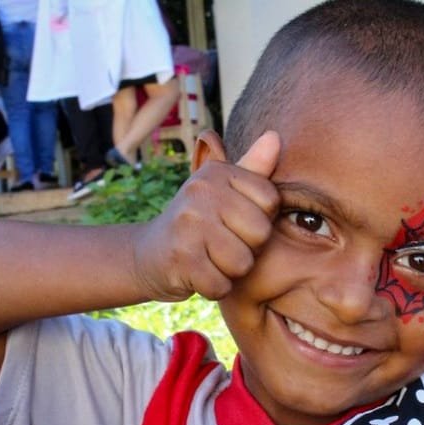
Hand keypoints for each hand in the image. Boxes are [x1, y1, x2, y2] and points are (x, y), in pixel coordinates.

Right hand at [132, 131, 280, 300]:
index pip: (271, 200)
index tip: (235, 221)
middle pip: (261, 233)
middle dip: (248, 248)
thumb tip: (275, 137)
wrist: (148, 254)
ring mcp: (188, 225)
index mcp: (216, 172)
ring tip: (211, 259)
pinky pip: (222, 285)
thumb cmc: (197, 222)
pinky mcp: (180, 259)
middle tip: (222, 244)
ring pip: (243, 263)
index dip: (260, 220)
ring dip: (230, 271)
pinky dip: (214, 288)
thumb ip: (252, 168)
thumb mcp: (222, 190)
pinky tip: (199, 274)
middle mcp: (200, 192)